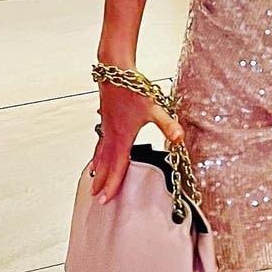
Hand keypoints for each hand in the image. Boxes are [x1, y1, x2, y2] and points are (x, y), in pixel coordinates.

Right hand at [89, 78, 183, 203]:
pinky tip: (97, 153)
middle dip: (101, 181)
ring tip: (93, 179)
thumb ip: (167, 125)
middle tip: (96, 196)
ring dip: (97, 167)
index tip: (106, 199)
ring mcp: (107, 127)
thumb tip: (178, 138)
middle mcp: (112, 135)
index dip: (112, 184)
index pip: (117, 166)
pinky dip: (97, 152)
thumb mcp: (154, 108)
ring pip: (100, 153)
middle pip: (105, 163)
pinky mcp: (106, 119)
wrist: (115, 72)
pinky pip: (100, 142)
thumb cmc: (132, 89)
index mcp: (123, 137)